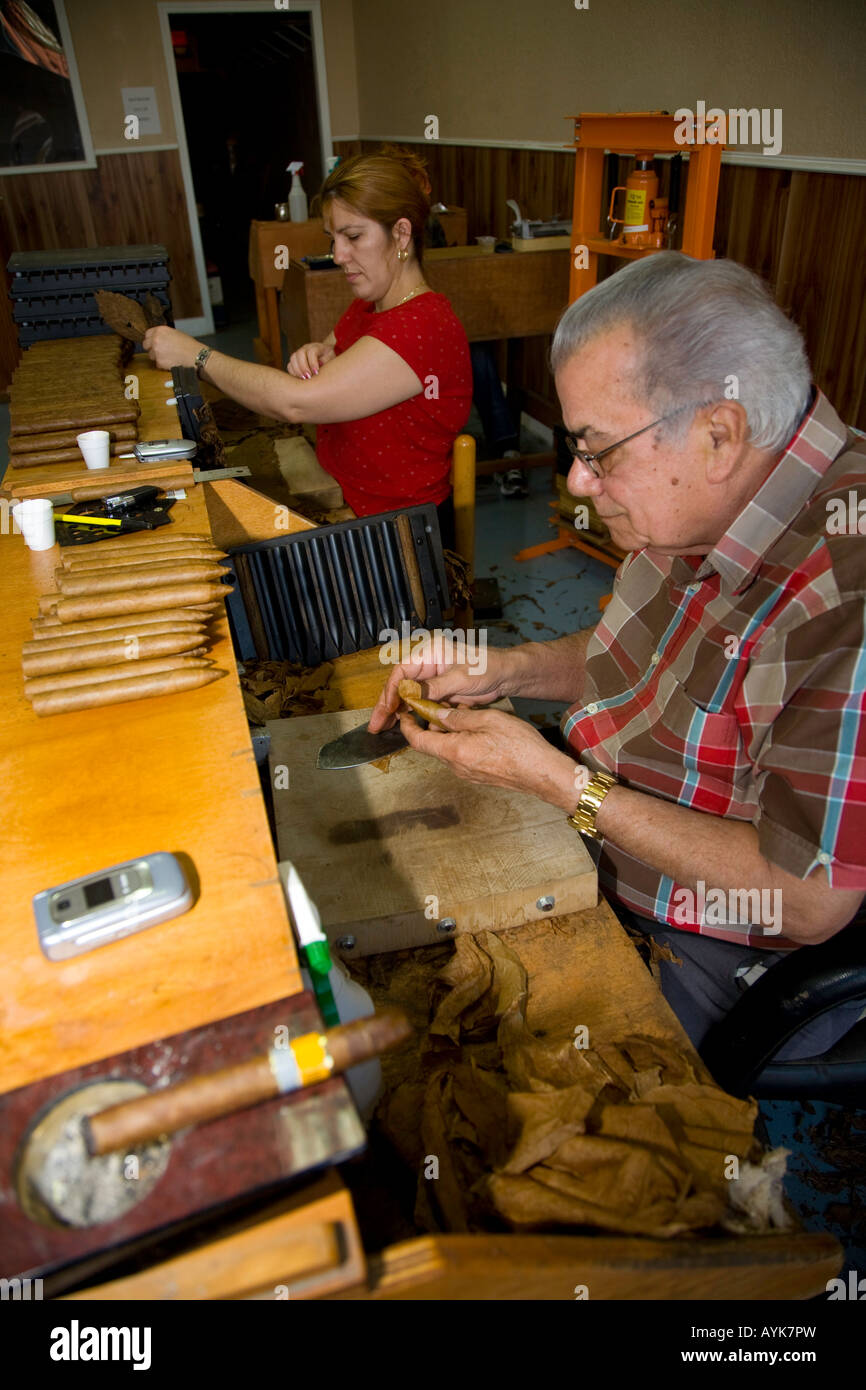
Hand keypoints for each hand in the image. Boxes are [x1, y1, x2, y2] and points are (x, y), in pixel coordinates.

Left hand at [142, 325, 203, 369]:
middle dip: (151, 348)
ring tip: (168, 357)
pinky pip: (157, 364)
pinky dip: (163, 364)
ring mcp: (156, 351)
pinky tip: (171, 362)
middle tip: (159, 351)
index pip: (147, 334)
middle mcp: (155, 340)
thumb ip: (164, 335)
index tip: (154, 342)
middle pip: (146, 345)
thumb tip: (158, 338)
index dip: (151, 339)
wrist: (195, 356)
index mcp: (160, 330)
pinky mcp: (159, 362)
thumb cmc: (189, 345)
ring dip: (157, 357)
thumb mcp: (175, 333)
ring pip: (151, 355)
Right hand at [287, 342, 334, 378]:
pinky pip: (290, 366)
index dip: (312, 362)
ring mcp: (299, 353)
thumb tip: (319, 363)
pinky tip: (299, 379)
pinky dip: (293, 372)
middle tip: (308, 377)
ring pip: (293, 359)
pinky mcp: (295, 361)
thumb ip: (326, 360)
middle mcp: (305, 348)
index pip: (311, 352)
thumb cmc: (329, 357)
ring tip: (304, 379)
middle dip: (303, 367)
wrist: (325, 355)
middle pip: (299, 354)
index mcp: (316, 346)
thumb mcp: (331, 357)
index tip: (316, 372)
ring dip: (297, 370)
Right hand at [368, 648, 517, 733]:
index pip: (401, 671)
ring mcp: (433, 680)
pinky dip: (416, 717)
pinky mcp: (441, 693)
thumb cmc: (487, 666)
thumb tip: (411, 696)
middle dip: (388, 706)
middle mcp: (428, 665)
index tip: (387, 709)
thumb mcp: (460, 677)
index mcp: (430, 653)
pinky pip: (423, 706)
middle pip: (400, 686)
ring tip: (385, 729)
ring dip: (399, 714)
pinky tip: (408, 729)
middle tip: (376, 725)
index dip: (391, 691)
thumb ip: (435, 687)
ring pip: (409, 698)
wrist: (506, 675)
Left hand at [398, 705, 589, 810]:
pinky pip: (461, 756)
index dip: (408, 726)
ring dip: (449, 732)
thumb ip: (459, 718)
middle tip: (441, 705)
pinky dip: (461, 740)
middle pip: (432, 745)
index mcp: (453, 752)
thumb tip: (438, 714)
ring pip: (448, 749)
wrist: (543, 773)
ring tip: (465, 713)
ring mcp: (467, 774)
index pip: (417, 741)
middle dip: (432, 725)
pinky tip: (477, 728)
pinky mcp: (479, 776)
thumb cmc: (519, 747)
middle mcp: (456, 767)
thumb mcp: (488, 720)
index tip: (405, 713)